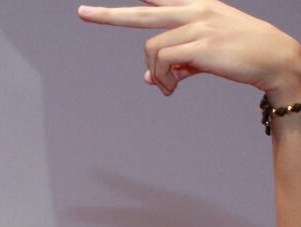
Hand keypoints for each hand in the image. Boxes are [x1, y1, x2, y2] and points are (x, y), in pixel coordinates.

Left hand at [78, 1, 300, 97]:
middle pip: (143, 12)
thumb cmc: (242, 55)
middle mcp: (196, 11)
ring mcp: (199, 26)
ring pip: (152, 50)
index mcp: (199, 7)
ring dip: (157, 74)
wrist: (275, 60)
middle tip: (81, 12)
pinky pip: (163, 63)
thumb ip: (177, 63)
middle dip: (109, 15)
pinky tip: (173, 88)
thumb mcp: (206, 55)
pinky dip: (164, 80)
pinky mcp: (202, 44)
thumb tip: (149, 80)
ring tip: (170, 87)